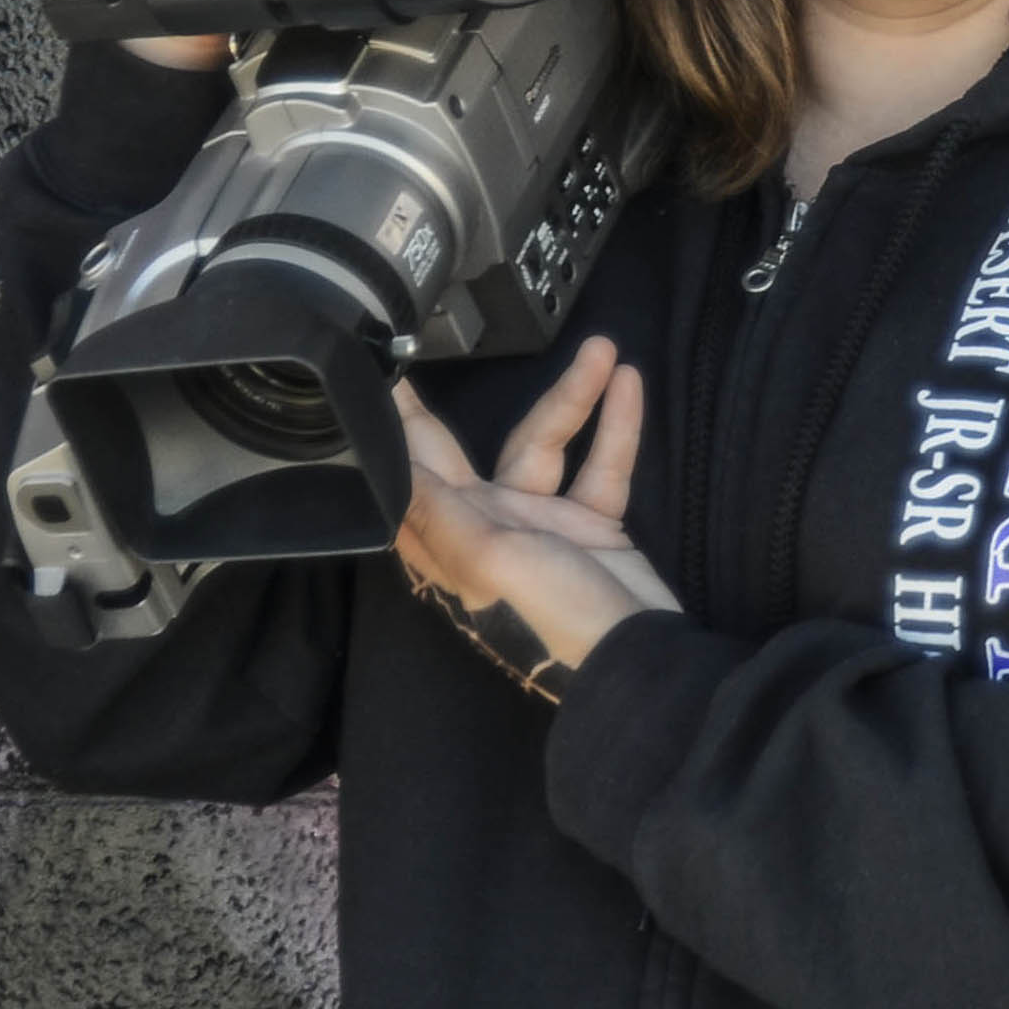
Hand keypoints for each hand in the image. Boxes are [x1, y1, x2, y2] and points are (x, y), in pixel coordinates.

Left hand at [390, 340, 678, 704]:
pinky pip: (599, 468)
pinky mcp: (589, 527)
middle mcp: (483, 528)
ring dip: (573, 399)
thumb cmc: (550, 619)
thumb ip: (438, 508)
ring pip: (546, 446)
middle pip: (463, 451)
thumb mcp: (487, 557)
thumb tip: (382, 467)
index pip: (405, 476)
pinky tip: (627, 387)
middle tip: (427, 346)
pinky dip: (615, 430)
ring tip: (600, 349)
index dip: (389, 429)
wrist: (636, 662)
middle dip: (453, 403)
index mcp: (447, 542)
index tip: (372, 380)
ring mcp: (538, 526)